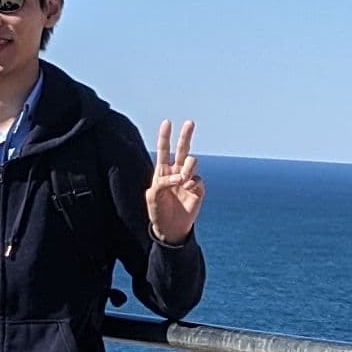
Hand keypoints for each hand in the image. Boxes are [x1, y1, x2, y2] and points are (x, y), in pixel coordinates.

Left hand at [144, 120, 201, 243]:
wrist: (170, 228)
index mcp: (162, 171)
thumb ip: (163, 183)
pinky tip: (188, 190)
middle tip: (190, 122)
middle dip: (186, 135)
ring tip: (182, 180)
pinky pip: (199, 179)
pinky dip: (193, 183)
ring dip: (188, 168)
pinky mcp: (198, 189)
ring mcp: (188, 180)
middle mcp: (176, 172)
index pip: (164, 150)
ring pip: (192, 162)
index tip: (167, 123)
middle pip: (183, 149)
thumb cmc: (157, 212)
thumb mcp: (152, 196)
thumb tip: (181, 177)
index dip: (165, 136)